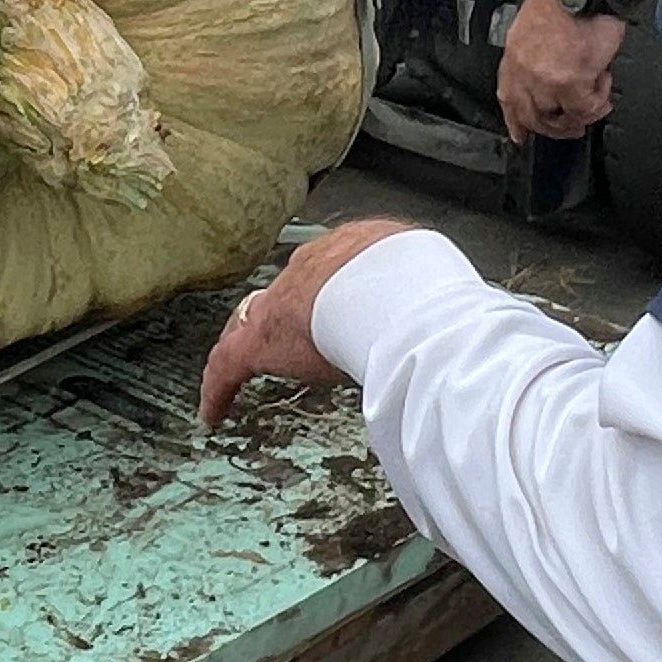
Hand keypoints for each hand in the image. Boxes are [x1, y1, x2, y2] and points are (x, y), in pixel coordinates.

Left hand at [197, 218, 420, 422]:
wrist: (390, 290)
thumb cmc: (421, 287)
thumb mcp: (433, 282)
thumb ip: (428, 301)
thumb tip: (449, 327)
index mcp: (355, 249)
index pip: (332, 270)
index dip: (330, 292)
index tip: (334, 308)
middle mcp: (311, 266)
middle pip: (287, 289)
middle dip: (285, 309)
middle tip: (286, 335)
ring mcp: (281, 301)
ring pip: (251, 319)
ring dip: (251, 340)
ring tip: (240, 366)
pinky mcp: (259, 341)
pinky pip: (227, 365)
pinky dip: (219, 388)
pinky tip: (212, 412)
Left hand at [496, 0, 622, 142]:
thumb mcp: (537, 18)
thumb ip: (538, 45)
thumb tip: (553, 61)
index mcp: (515, 50)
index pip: (507, 95)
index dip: (514, 119)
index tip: (519, 132)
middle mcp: (525, 68)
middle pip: (531, 114)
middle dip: (554, 126)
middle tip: (572, 127)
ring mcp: (545, 79)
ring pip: (558, 118)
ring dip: (579, 114)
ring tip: (595, 102)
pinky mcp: (571, 83)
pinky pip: (584, 109)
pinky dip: (598, 101)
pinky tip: (604, 84)